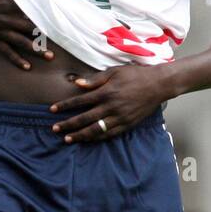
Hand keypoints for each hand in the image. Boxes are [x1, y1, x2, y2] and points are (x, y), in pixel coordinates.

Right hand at [0, 0, 53, 69]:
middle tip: (61, 40)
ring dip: (36, 50)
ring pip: (21, 42)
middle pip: (30, 28)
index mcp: (9, 1)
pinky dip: (16, 60)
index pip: (31, 9)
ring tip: (49, 56)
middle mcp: (6, 17)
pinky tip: (27, 67)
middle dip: (45, 35)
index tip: (58, 18)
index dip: (45, 14)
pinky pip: (6, 51)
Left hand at [49, 65, 166, 141]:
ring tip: (67, 139)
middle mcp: (111, 107)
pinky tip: (86, 140)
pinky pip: (108, 135)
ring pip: (95, 130)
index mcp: (106, 92)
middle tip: (54, 129)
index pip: (80, 101)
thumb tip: (77, 83)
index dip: (65, 106)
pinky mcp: (127, 125)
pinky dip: (96, 138)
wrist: (158, 85)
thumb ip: (95, 79)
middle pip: (84, 119)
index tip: (52, 110)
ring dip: (80, 135)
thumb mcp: (114, 71)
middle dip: (68, 124)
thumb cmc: (135, 75)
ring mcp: (119, 118)